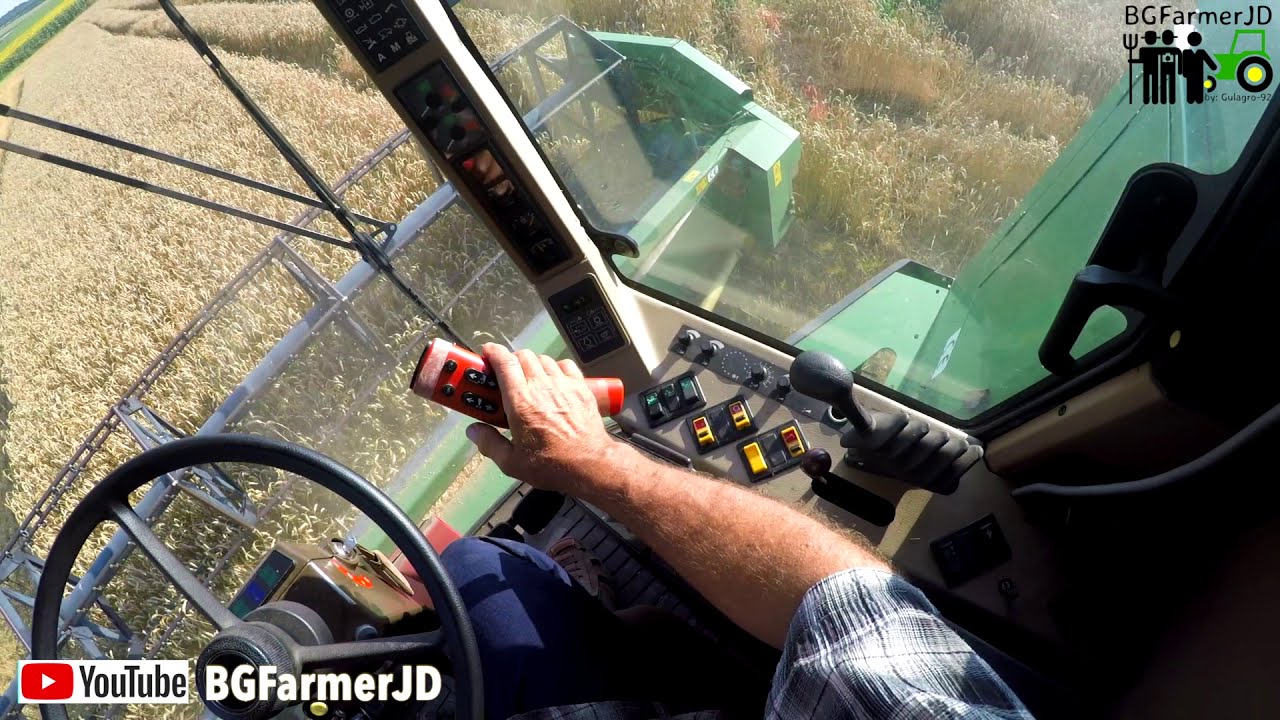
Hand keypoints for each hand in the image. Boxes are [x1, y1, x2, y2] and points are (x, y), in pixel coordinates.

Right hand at [464, 343, 616, 493]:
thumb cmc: (552, 465)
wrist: (590, 464)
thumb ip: (489, 444)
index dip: (493, 353)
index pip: (504, 362)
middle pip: (523, 356)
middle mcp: (541, 387)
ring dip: (532, 364)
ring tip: (529, 378)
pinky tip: (554, 379)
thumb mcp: (512, 462)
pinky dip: (556, 367)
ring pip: (544, 359)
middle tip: (506, 374)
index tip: (487, 354)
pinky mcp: (581, 388)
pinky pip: (566, 365)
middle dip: (511, 360)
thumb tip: (474, 431)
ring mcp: (563, 385)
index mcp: (520, 401)